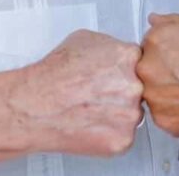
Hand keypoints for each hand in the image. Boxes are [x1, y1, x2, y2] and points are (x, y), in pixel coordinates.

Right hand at [11, 29, 142, 156]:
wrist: (36, 105)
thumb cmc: (55, 74)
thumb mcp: (85, 40)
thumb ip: (111, 45)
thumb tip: (117, 50)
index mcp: (128, 57)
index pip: (142, 61)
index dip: (127, 68)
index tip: (115, 73)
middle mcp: (134, 85)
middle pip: (140, 87)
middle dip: (123, 89)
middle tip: (101, 91)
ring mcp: (130, 114)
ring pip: (132, 112)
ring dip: (118, 111)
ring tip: (92, 107)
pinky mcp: (123, 139)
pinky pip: (124, 134)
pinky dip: (110, 131)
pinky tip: (92, 122)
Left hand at [137, 14, 178, 136]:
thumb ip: (170, 22)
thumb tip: (154, 21)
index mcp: (154, 41)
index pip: (148, 46)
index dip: (162, 52)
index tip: (174, 57)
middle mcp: (146, 66)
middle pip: (146, 69)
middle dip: (160, 72)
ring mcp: (151, 94)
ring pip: (152, 92)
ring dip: (165, 92)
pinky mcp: (160, 118)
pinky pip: (162, 113)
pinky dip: (173, 110)